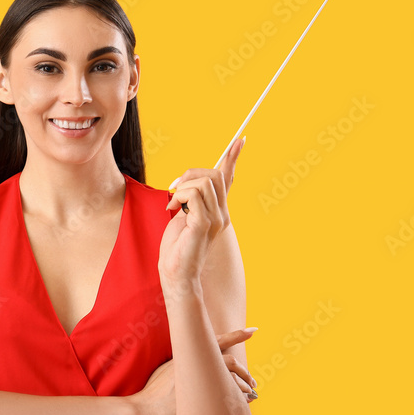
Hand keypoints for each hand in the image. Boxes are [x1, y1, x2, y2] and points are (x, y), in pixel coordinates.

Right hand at [131, 327, 257, 414]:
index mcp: (188, 356)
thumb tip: (189, 373)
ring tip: (251, 394)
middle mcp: (195, 363)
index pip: (216, 340)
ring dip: (244, 385)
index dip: (236, 335)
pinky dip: (239, 397)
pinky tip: (245, 403)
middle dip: (245, 370)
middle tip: (254, 381)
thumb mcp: (165, 374)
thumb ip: (180, 370)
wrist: (143, 410)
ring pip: (231, 377)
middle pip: (229, 359)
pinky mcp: (203, 395)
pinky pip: (229, 392)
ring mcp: (199, 379)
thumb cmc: (151, 396)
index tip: (253, 330)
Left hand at [160, 138, 244, 284]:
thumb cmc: (177, 248)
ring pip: (203, 181)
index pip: (227, 179)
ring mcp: (216, 219)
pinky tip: (173, 209)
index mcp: (218, 210)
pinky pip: (193, 194)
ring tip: (173, 205)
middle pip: (213, 174)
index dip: (232, 158)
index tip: (240, 140)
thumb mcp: (183, 217)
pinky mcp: (204, 224)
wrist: (177, 275)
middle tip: (174, 189)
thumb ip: (190, 200)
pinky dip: (179, 196)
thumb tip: (186, 182)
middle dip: (190, 174)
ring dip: (182, 187)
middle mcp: (222, 214)